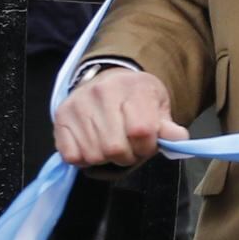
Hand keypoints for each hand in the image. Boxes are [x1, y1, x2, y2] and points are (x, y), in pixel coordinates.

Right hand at [53, 63, 184, 170]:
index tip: (147, 144)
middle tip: (128, 147)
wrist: (110, 80)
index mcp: (132, 87)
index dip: (147, 147)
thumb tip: (178, 140)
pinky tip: (92, 144)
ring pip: (94, 155)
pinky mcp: (60, 116)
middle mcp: (101, 92)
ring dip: (106, 158)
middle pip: (115, 148)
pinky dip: (83, 158)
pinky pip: (72, 155)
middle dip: (127, 156)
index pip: (141, 131)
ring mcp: (78, 104)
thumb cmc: (137, 97)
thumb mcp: (158, 106)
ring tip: (111, 144)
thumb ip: (168, 126)